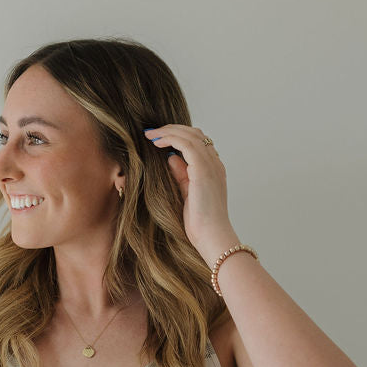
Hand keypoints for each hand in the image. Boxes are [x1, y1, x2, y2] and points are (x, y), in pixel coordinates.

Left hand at [144, 124, 237, 263]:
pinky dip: (170, 138)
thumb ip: (181, 174)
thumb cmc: (200, 223)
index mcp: (213, 169)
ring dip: (169, 131)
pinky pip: (187, 144)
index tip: (158, 138)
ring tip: (151, 135)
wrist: (211, 237)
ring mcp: (211, 166)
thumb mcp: (187, 193)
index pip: (199, 142)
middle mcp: (215, 164)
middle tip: (152, 132)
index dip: (178, 136)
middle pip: (196, 134)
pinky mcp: (203, 170)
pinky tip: (156, 142)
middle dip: (172, 129)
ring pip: (191, 135)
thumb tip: (170, 158)